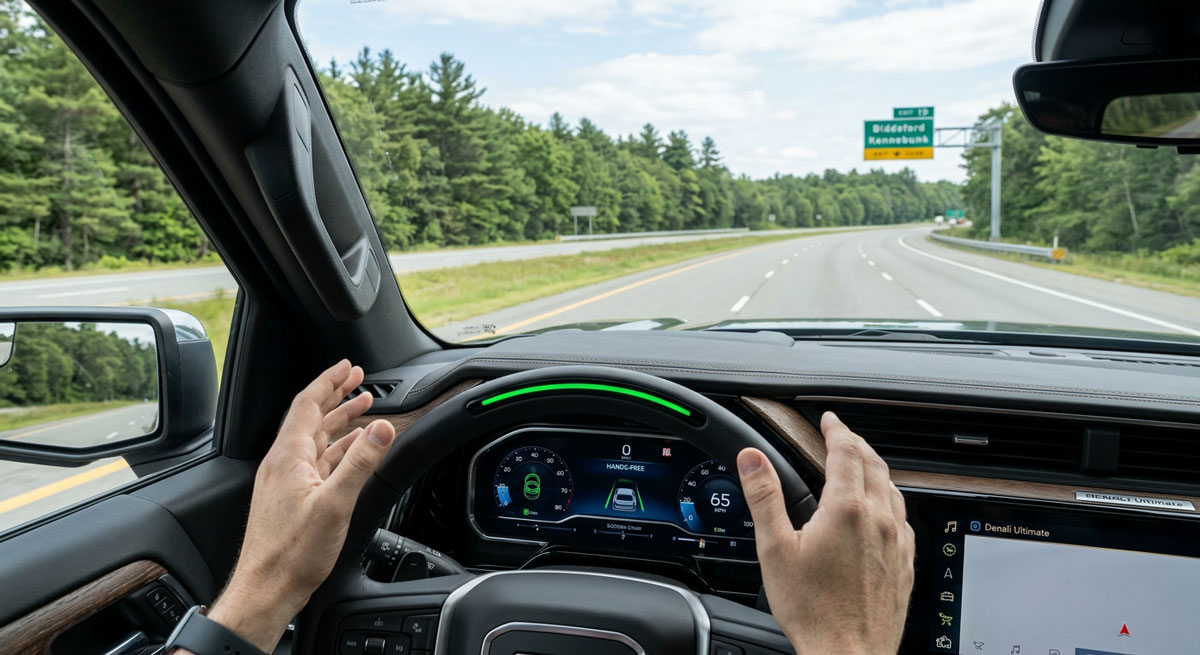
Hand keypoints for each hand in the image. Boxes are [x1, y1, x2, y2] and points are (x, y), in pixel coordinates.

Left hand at [202, 360, 396, 652]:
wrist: (266, 590)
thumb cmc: (292, 555)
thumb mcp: (334, 504)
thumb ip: (360, 463)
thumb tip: (382, 428)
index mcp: (289, 457)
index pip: (308, 404)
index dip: (329, 381)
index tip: (348, 367)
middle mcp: (283, 464)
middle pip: (311, 416)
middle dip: (336, 394)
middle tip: (358, 378)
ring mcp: (285, 481)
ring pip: (315, 439)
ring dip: (339, 420)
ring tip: (361, 407)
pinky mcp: (290, 498)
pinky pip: (316, 461)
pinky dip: (336, 448)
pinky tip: (351, 451)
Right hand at [737, 411, 913, 654]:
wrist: (848, 654)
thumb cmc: (813, 611)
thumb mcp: (775, 549)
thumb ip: (764, 497)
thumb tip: (752, 460)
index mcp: (847, 510)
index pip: (847, 452)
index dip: (836, 430)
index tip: (829, 420)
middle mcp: (879, 520)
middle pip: (874, 465)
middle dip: (856, 444)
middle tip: (841, 435)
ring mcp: (897, 542)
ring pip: (893, 489)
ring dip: (875, 470)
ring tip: (860, 466)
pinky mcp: (905, 563)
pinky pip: (903, 518)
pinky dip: (889, 500)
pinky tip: (880, 511)